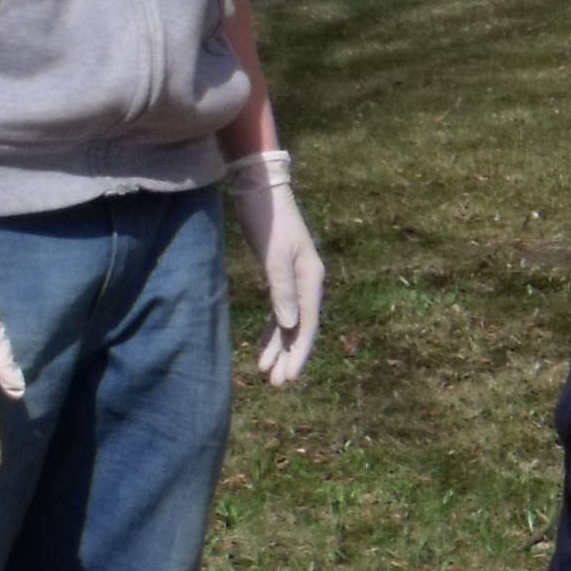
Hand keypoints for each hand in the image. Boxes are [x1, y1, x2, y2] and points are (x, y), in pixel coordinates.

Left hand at [223, 149, 324, 386]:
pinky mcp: (280, 273)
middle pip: (300, 327)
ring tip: (268, 373)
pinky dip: (272, 329)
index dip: (298, 353)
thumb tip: (291, 324)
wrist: (259, 186)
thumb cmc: (267, 218)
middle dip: (289, 356)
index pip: (307, 324)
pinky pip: (280, 310)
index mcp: (311, 277)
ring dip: (279, 346)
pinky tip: (263, 346)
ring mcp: (295, 277)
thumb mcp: (274, 254)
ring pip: (289, 321)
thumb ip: (282, 290)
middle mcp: (307, 280)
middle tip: (277, 384)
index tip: (288, 378)